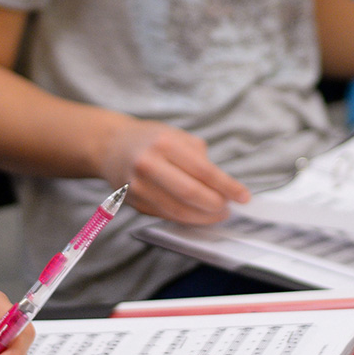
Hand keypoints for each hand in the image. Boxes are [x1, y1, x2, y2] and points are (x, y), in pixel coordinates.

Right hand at [99, 118, 249, 225]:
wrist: (110, 146)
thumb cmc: (150, 139)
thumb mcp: (177, 136)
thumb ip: (200, 158)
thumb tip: (223, 186)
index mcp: (164, 143)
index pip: (204, 171)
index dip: (227, 187)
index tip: (243, 197)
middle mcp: (148, 164)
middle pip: (191, 194)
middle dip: (216, 205)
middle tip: (228, 208)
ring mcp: (138, 186)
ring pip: (178, 211)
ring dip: (203, 217)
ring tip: (216, 214)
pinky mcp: (133, 202)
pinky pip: (166, 216)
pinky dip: (186, 219)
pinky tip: (197, 215)